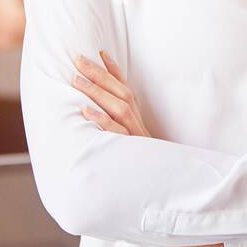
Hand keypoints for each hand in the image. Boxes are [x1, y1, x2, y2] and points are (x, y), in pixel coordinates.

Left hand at [71, 53, 222, 246]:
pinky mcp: (133, 152)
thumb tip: (101, 123)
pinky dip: (101, 121)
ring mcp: (137, 139)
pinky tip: (85, 111)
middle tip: (78, 59)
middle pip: (120, 94)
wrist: (171, 194)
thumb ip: (124, 135)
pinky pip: (116, 134)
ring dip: (96, 91)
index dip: (114, 71)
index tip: (101, 52)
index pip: (127, 91)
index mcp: (140, 124)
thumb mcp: (138, 150)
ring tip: (76, 79)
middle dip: (98, 74)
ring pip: (117, 109)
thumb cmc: (149, 173)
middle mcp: (140, 127)